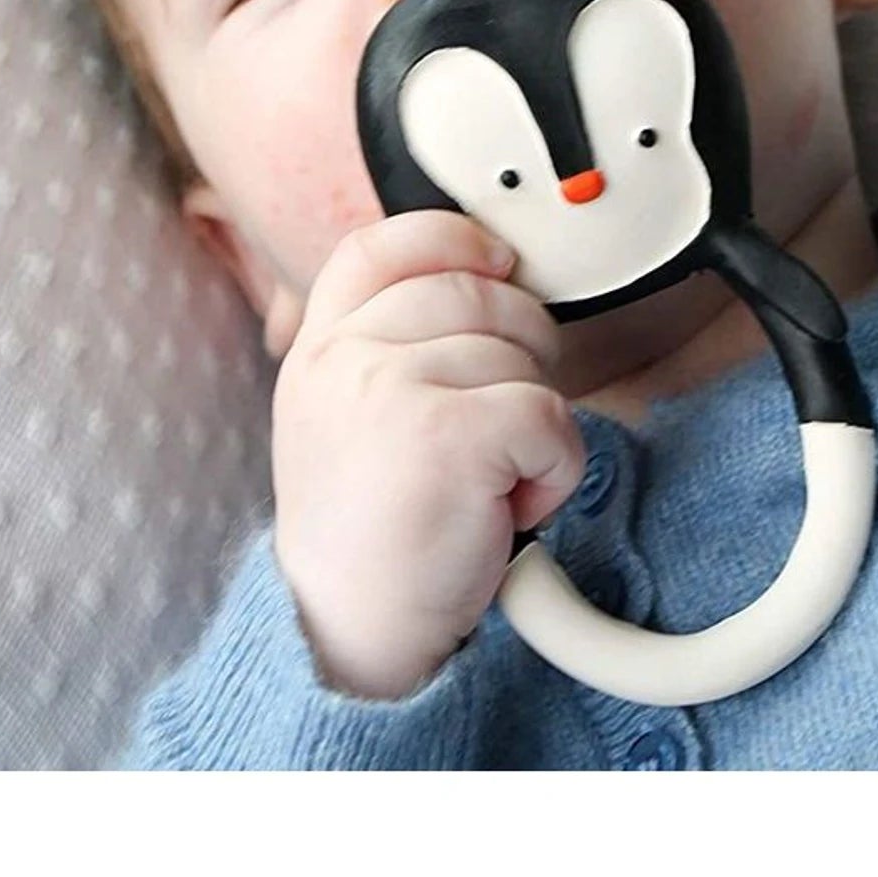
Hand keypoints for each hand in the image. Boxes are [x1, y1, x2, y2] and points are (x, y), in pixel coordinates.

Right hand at [269, 210, 583, 699]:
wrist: (348, 639)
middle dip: (522, 352)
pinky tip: (511, 509)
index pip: (380, 246)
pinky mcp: (447, 434)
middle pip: (480, 294)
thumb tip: (481, 284)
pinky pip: (550, 416)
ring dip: (535, 426)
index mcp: (321, 350)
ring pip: (525, 358)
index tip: (496, 261)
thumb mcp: (345, 420)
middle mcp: (347, 358)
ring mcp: (391, 389)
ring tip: (489, 485)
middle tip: (503, 428)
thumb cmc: (370, 539)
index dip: (451, 237)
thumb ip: (386, 352)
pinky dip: (556, 469)